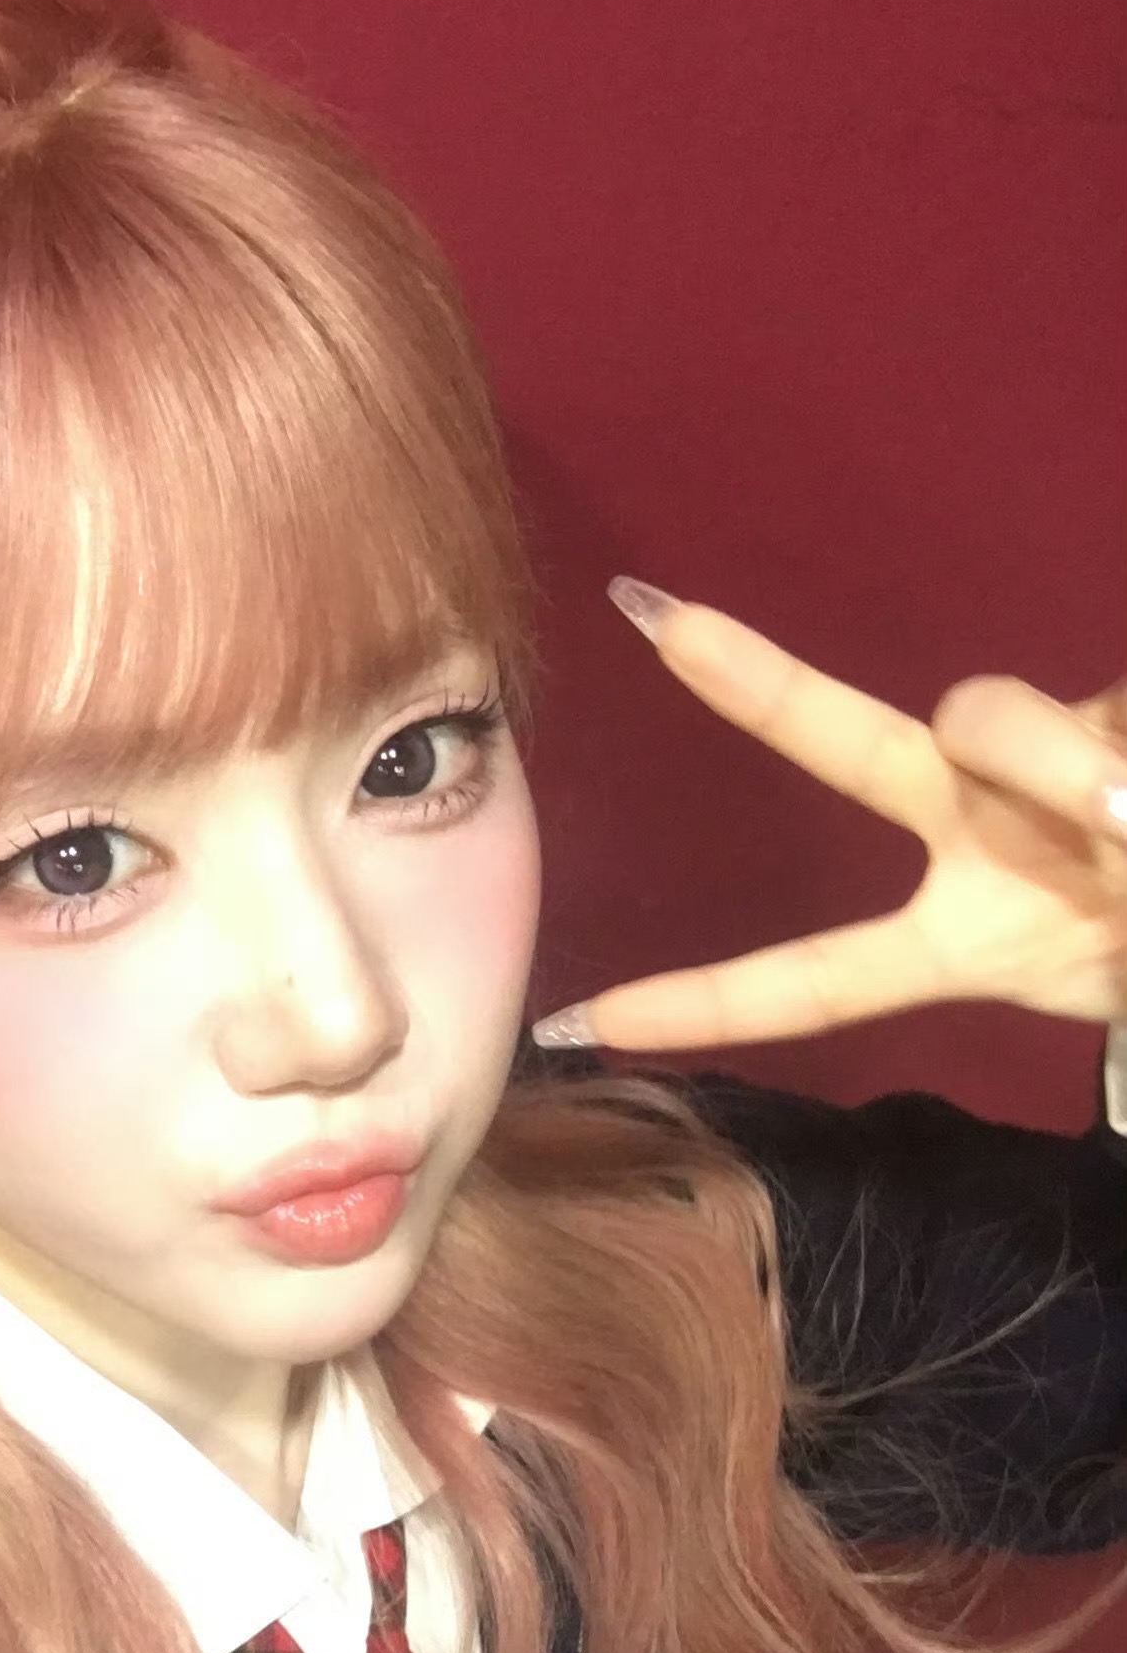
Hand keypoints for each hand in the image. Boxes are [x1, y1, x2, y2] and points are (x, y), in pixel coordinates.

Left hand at [532, 581, 1126, 1054]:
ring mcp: (1058, 764)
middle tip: (660, 626)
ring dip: (1081, 781)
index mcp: (971, 936)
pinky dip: (1124, 776)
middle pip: (860, 747)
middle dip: (757, 688)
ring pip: (1009, 724)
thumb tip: (1056, 755)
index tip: (579, 1026)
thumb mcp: (1116, 965)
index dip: (705, 1002)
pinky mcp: (1116, 708)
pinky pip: (1103, 721)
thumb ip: (1086, 846)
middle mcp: (993, 835)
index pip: (816, 977)